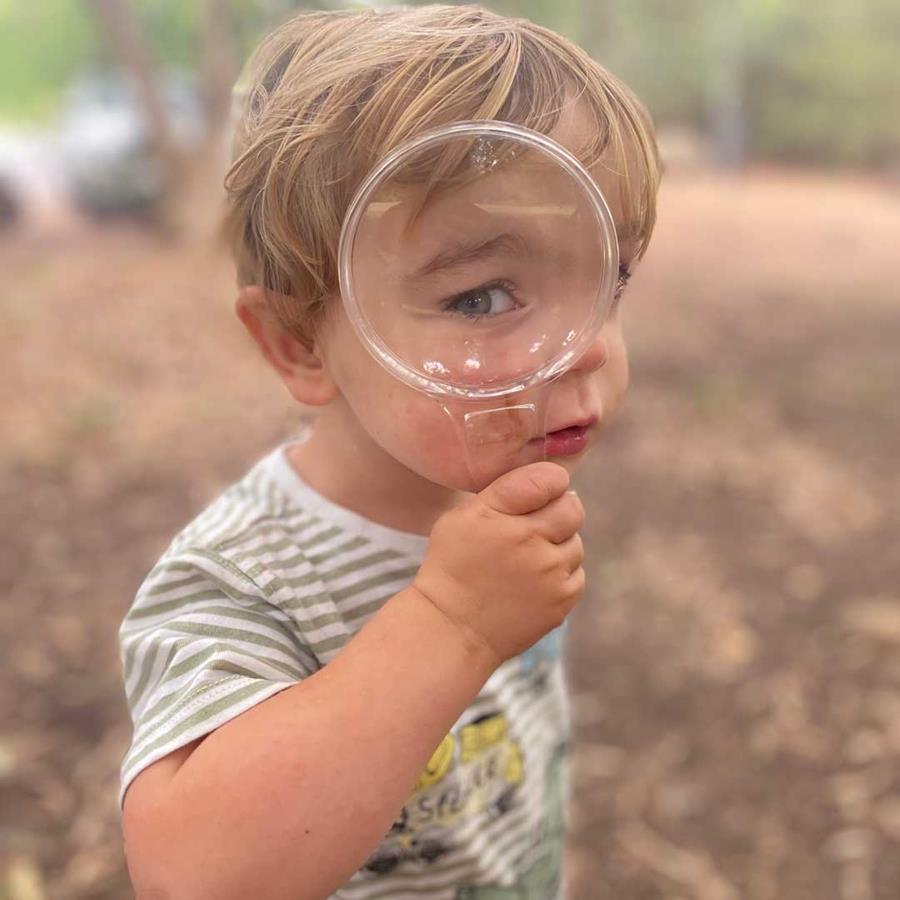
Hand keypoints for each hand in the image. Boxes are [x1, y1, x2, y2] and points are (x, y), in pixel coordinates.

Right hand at [413, 461, 584, 669]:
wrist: (451, 627)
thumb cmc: (454, 565)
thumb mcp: (462, 517)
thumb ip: (506, 491)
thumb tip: (557, 482)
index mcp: (501, 514)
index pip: (549, 479)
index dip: (551, 482)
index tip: (542, 492)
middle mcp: (529, 540)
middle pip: (572, 510)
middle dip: (559, 512)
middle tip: (535, 527)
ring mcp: (549, 573)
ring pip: (576, 544)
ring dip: (559, 546)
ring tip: (528, 560)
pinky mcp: (561, 601)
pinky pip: (577, 575)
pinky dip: (561, 575)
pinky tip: (533, 582)